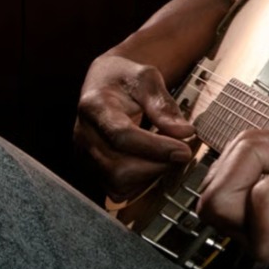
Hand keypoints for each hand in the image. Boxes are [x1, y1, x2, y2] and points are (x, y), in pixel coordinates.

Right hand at [74, 55, 195, 200]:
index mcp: (94, 106)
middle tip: (183, 152)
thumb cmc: (126, 78)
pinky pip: (117, 191)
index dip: (156, 147)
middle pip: (119, 168)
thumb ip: (163, 105)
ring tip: (168, 156)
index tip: (184, 150)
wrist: (103, 83)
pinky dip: (140, 184)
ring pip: (118, 184)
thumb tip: (184, 133)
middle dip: (157, 165)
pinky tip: (154, 164)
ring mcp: (84, 156)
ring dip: (151, 176)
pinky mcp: (90, 171)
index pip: (122, 136)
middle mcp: (83, 136)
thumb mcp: (147, 77)